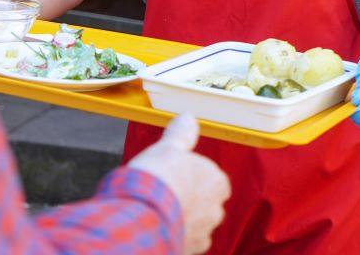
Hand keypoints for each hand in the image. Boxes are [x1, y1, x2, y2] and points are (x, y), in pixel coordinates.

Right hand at [129, 114, 229, 254]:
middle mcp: (215, 209)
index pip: (215, 179)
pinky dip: (174, 236)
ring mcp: (203, 233)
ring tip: (160, 212)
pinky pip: (186, 242)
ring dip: (183, 220)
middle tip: (167, 194)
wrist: (143, 214)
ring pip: (197, 225)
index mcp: (216, 181)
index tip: (180, 175)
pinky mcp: (189, 250)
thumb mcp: (168, 147)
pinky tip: (158, 227)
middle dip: (191, 201)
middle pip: (207, 204)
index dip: (196, 177)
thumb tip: (188, 117)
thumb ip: (181, 134)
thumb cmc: (158, 178)